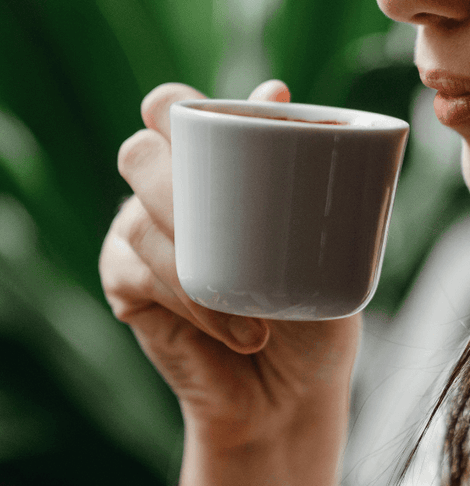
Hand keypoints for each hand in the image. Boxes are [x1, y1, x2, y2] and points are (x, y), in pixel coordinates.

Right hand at [100, 80, 359, 485]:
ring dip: (199, 260)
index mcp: (215, 169)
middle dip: (175, 174)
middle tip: (225, 213)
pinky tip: (234, 328)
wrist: (294, 394)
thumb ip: (304, 174)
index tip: (228, 117)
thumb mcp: (326, 243)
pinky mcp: (128, 288)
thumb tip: (274, 92)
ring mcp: (143, 238)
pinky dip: (190, 299)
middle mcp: (171, 195)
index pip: (172, 111)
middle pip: (140, 151)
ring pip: (139, 216)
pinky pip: (136, 272)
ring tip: (261, 312)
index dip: (177, 106)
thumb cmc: (314, 310)